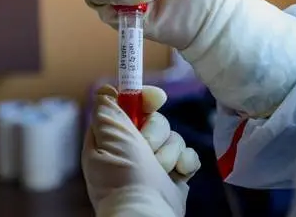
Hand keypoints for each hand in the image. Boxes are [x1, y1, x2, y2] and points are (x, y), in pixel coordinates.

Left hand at [82, 85, 199, 216]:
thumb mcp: (109, 137)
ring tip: (160, 170)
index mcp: (113, 139)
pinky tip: (179, 173)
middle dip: (156, 132)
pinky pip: (188, 154)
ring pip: (174, 137)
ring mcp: (156, 163)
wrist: (146, 214)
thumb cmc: (124, 177)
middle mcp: (134, 149)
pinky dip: (185, 163)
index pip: (130, 106)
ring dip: (169, 152)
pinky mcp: (175, 174)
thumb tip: (107, 90)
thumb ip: (107, 109)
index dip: (142, 98)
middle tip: (147, 148)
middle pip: (156, 120)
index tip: (155, 99)